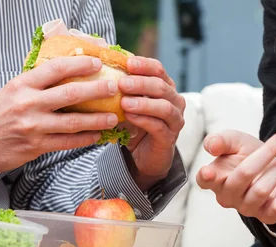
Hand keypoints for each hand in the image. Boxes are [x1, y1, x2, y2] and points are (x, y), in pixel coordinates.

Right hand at [0, 56, 119, 175]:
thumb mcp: (10, 92)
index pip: (55, 69)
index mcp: (21, 85)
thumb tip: (66, 74)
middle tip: (114, 88)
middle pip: (69, 94)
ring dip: (96, 120)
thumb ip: (36, 85)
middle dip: (96, 90)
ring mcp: (32, 126)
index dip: (79, 64)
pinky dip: (84, 139)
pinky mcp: (35, 146)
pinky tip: (96, 136)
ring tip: (112, 117)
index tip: (96, 63)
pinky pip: (67, 142)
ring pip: (72, 122)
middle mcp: (27, 104)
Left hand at [118, 57, 185, 190]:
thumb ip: (121, 88)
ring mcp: (175, 120)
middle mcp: (175, 101)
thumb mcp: (127, 103)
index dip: (144, 65)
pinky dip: (143, 120)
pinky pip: (159, 127)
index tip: (127, 63)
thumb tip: (100, 66)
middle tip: (121, 83)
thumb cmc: (135, 125)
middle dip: (141, 83)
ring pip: (164, 107)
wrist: (143, 155)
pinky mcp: (169, 138)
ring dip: (143, 103)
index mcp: (165, 88)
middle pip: (162, 87)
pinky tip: (129, 117)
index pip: (159, 70)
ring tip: (124, 102)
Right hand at [196, 130, 275, 224]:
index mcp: (215, 177)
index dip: (206, 176)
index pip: (204, 180)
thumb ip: (221, 140)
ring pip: (262, 190)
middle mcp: (227, 196)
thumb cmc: (246, 156)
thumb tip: (212, 146)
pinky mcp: (264, 216)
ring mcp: (245, 208)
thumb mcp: (235, 141)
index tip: (207, 172)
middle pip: (244, 174)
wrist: (271, 169)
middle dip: (265, 154)